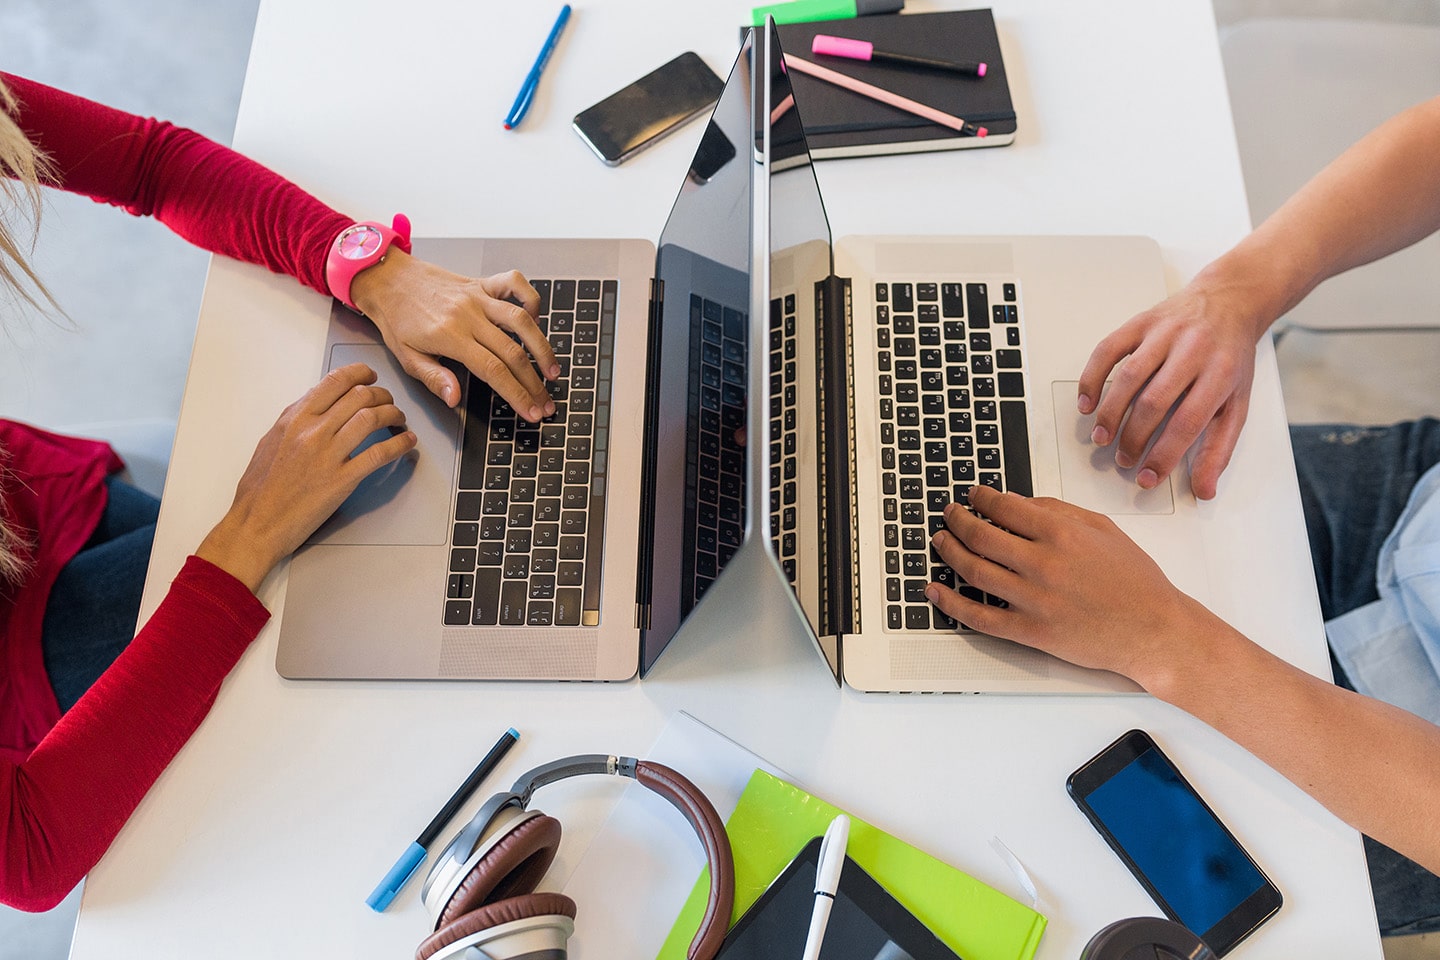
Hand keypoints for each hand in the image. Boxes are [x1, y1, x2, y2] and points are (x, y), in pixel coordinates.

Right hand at [196, 363, 417, 591]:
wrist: (256, 523)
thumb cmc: (260, 488)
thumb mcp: (271, 441)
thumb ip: (296, 418)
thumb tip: (318, 401)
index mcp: (294, 419)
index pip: (334, 381)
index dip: (360, 373)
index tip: (370, 376)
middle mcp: (312, 431)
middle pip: (359, 396)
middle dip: (382, 394)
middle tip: (388, 401)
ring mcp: (327, 455)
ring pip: (372, 418)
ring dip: (393, 414)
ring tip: (399, 419)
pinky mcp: (341, 480)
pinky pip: (379, 454)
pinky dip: (399, 444)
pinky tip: (407, 441)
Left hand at [350, 250, 558, 421]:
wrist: (386, 279)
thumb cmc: (396, 318)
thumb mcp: (406, 357)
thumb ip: (434, 378)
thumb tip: (455, 399)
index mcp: (450, 336)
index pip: (493, 371)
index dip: (516, 394)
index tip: (530, 412)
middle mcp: (469, 314)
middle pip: (513, 352)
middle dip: (534, 383)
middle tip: (545, 403)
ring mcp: (478, 296)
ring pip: (522, 320)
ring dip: (542, 347)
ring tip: (553, 370)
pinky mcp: (481, 283)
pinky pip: (515, 283)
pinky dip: (531, 299)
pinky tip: (536, 320)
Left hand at [924, 485, 1218, 686]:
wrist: (1155, 630)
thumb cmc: (1136, 581)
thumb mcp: (1104, 529)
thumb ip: (1060, 511)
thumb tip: (1018, 501)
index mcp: (1062, 534)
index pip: (1005, 508)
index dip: (981, 499)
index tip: (972, 496)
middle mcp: (1044, 563)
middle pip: (981, 536)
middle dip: (958, 521)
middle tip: (949, 515)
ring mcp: (1034, 599)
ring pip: (974, 571)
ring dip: (949, 552)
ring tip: (940, 540)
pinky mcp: (1030, 631)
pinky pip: (979, 616)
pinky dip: (951, 602)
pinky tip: (935, 590)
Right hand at [1076, 275, 1264, 499]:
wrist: (1230, 300)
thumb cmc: (1231, 356)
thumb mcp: (1237, 402)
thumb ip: (1220, 447)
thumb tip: (1204, 489)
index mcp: (1220, 374)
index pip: (1187, 423)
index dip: (1163, 455)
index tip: (1147, 477)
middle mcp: (1192, 350)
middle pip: (1153, 402)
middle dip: (1133, 438)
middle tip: (1123, 459)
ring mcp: (1164, 333)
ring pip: (1128, 377)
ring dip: (1109, 412)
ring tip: (1101, 437)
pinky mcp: (1141, 322)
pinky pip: (1108, 350)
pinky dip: (1092, 378)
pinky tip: (1086, 402)